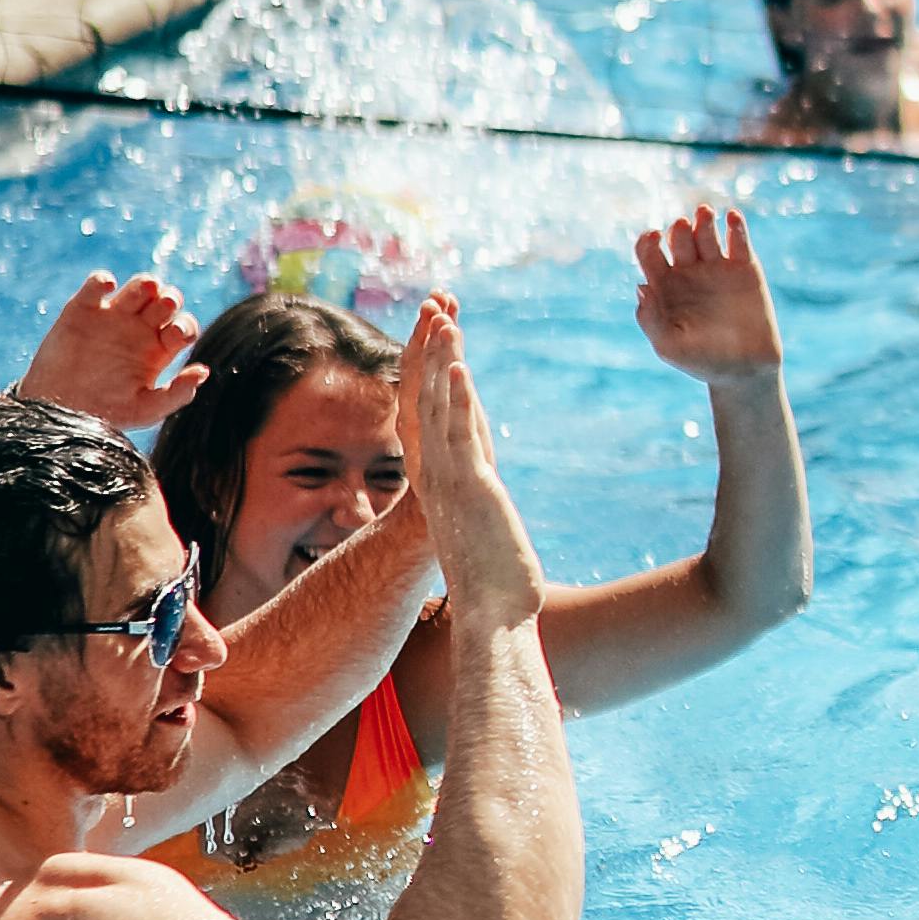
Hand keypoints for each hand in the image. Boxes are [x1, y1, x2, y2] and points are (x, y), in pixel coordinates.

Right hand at [19, 269, 201, 422]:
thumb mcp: (145, 410)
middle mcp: (139, 329)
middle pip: (165, 301)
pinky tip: (107, 287)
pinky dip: (102, 280)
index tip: (175, 334)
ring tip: (146, 290)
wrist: (58, 412)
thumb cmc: (105, 413)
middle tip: (165, 306)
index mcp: (158, 349)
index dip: (185, 325)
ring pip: (138, 287)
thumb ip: (176, 394)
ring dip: (146, 284)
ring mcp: (111, 317)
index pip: (183, 326)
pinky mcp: (82, 310)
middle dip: (169, 298)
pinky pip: (96, 285)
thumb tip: (203, 371)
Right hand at [402, 297, 540, 629]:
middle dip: (428, 348)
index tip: (433, 331)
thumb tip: (482, 510)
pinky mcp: (471, 488)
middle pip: (424, 397)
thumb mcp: (483, 534)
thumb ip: (478, 512)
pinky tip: (457, 364)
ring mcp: (450, 480)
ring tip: (443, 315)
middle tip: (435, 302)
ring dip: (441, 359)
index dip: (426, 369)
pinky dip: (456, 397)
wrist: (492, 617)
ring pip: (439, 407)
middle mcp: (436, 476)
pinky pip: (459, 433)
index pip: (425, 413)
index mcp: (437, 482)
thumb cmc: (495, 586)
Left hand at [635, 198, 783, 374]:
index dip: (647, 240)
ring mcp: (718, 268)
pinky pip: (739, 239)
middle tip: (681, 228)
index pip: (649, 252)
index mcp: (665, 286)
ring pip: (706, 232)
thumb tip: (642, 286)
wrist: (745, 371)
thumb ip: (651, 319)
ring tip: (704, 213)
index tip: (654, 239)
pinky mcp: (745, 268)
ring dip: (703, 218)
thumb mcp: (669, 346)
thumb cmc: (702, 362)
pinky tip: (731, 217)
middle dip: (678, 228)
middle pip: (678, 236)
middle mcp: (689, 272)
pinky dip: (735, 225)